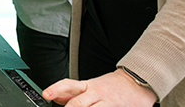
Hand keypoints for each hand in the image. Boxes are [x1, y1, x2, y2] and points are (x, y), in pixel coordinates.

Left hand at [42, 69, 157, 106]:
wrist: (138, 81)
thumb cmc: (112, 86)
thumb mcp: (90, 86)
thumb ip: (73, 93)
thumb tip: (56, 98)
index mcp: (87, 86)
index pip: (68, 85)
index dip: (55, 90)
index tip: (46, 94)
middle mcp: (95, 93)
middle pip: (77, 102)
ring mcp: (106, 102)